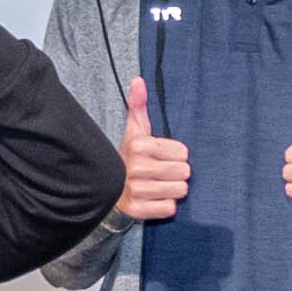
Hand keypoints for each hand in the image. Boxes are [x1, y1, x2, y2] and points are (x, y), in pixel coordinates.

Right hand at [115, 74, 192, 222]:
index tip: (160, 158)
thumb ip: (139, 105)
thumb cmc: (129, 157)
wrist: (107, 189)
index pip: (184, 153)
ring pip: (179, 191)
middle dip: (175, 174)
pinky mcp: (137, 210)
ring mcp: (137, 190)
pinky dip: (164, 206)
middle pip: (184, 173)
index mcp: (140, 145)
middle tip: (160, 173)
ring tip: (156, 186)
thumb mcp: (135, 130)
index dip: (175, 156)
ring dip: (171, 190)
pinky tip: (152, 199)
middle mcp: (137, 168)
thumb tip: (138, 80)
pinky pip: (169, 209)